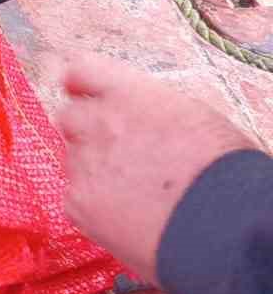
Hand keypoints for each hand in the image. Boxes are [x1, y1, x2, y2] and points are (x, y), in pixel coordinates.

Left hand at [57, 53, 255, 284]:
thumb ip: (151, 109)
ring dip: (95, 172)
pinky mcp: (78, 203)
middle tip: (116, 155)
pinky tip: (129, 219)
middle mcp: (99, 122)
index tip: (83, 94)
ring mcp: (84, 162)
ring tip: (135, 195)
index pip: (81, 71)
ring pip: (75, 161)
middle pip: (70, 117)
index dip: (81, 85)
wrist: (222, 222)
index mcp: (129, 93)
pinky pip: (76, 200)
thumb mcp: (193, 116)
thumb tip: (142, 116)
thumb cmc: (223, 169)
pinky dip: (96, 209)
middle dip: (86, 132)